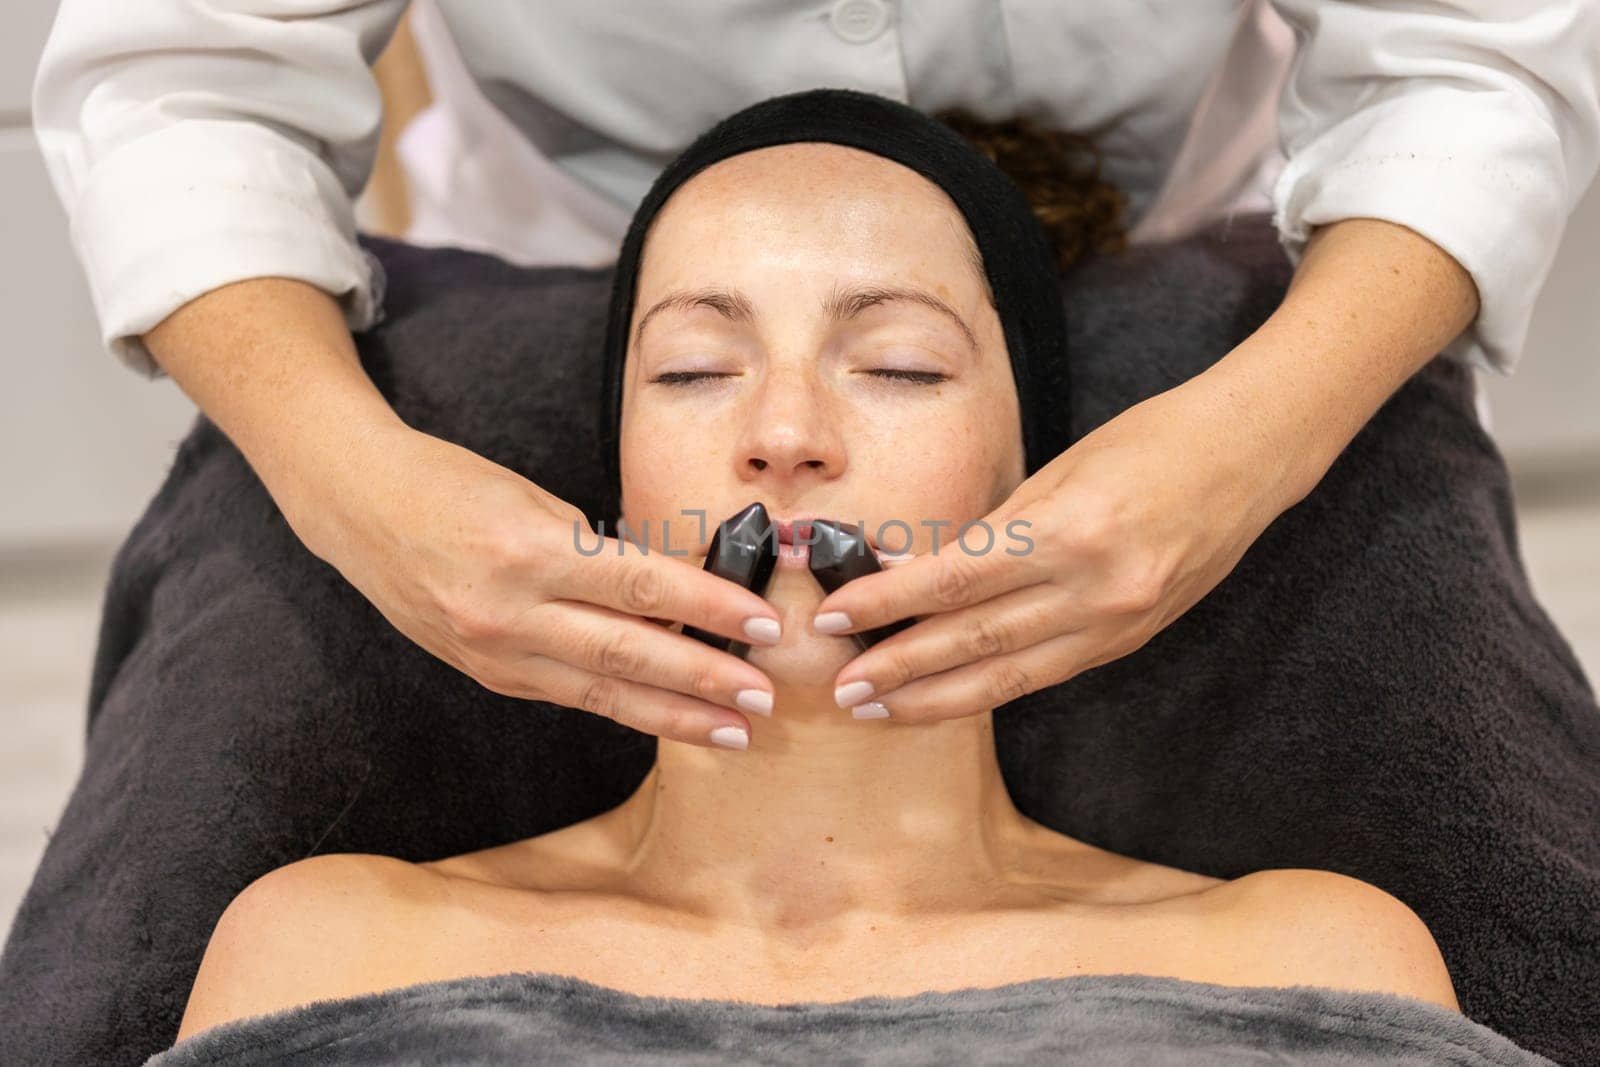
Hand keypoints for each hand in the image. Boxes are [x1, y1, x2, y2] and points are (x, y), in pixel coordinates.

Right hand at [282, 423, 784, 748]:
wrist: (358, 507)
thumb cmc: (454, 487)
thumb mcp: (536, 503)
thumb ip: (601, 555)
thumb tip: (678, 595)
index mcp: (531, 551)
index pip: (643, 586)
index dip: (710, 609)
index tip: (763, 626)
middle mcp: (511, 612)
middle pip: (629, 654)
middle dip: (704, 681)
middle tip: (765, 699)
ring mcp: (495, 652)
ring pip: (602, 693)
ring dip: (674, 715)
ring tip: (734, 731)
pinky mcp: (487, 674)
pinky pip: (568, 694)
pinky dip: (622, 706)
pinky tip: (666, 718)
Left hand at [813, 371, 1302, 721]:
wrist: (1252, 455)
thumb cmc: (1150, 440)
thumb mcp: (1060, 471)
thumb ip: (994, 530)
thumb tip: (916, 570)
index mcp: (1069, 530)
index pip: (954, 580)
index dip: (886, 606)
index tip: (832, 620)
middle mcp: (1095, 588)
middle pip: (975, 640)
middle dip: (900, 670)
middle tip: (842, 690)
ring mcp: (1118, 621)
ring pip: (1010, 675)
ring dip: (937, 698)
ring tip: (879, 711)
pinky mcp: (1131, 639)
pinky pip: (1048, 672)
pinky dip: (993, 686)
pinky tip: (950, 696)